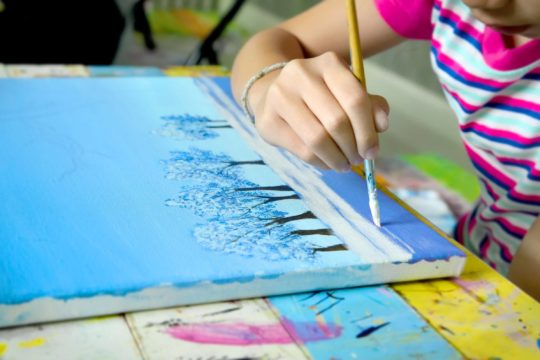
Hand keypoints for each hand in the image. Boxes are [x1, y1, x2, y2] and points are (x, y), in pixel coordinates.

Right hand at [251, 52, 389, 170]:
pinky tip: (327, 163)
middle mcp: (301, 74)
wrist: (273, 92)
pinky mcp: (268, 120)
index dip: (367, 130)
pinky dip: (321, 162)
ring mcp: (280, 96)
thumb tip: (382, 125)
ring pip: (318, 139)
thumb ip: (370, 105)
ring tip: (344, 164)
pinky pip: (302, 150)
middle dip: (352, 147)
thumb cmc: (319, 95)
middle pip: (336, 121)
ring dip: (337, 158)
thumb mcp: (347, 92)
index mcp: (328, 63)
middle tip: (358, 160)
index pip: (355, 99)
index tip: (372, 151)